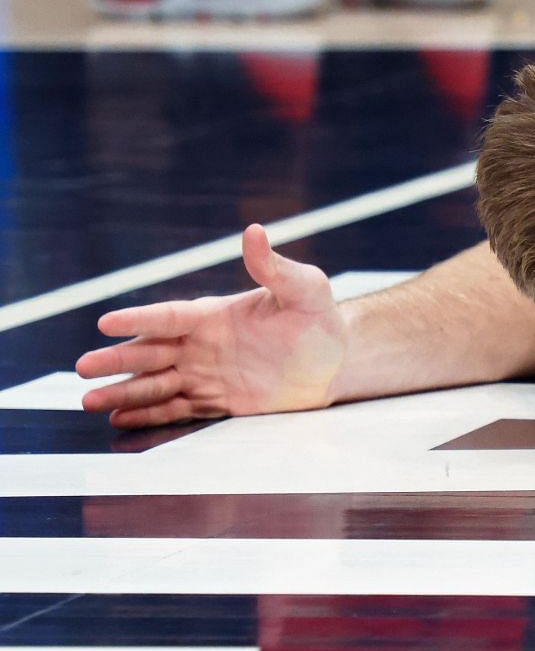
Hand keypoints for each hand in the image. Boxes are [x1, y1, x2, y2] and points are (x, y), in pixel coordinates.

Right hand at [75, 224, 346, 428]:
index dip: (139, 319)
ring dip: (124, 392)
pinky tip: (120, 419)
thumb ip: (276, 267)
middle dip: (118, 360)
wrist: (336, 362)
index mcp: (214, 315)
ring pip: (157, 384)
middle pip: (152, 352)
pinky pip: (178, 410)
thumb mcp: (305, 290)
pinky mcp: (218, 402)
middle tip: (83, 367)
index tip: (105, 323)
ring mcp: (207, 374)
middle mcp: (202, 344)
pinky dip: (150, 415)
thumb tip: (255, 231)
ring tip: (88, 401)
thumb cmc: (320, 320)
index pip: (169, 316)